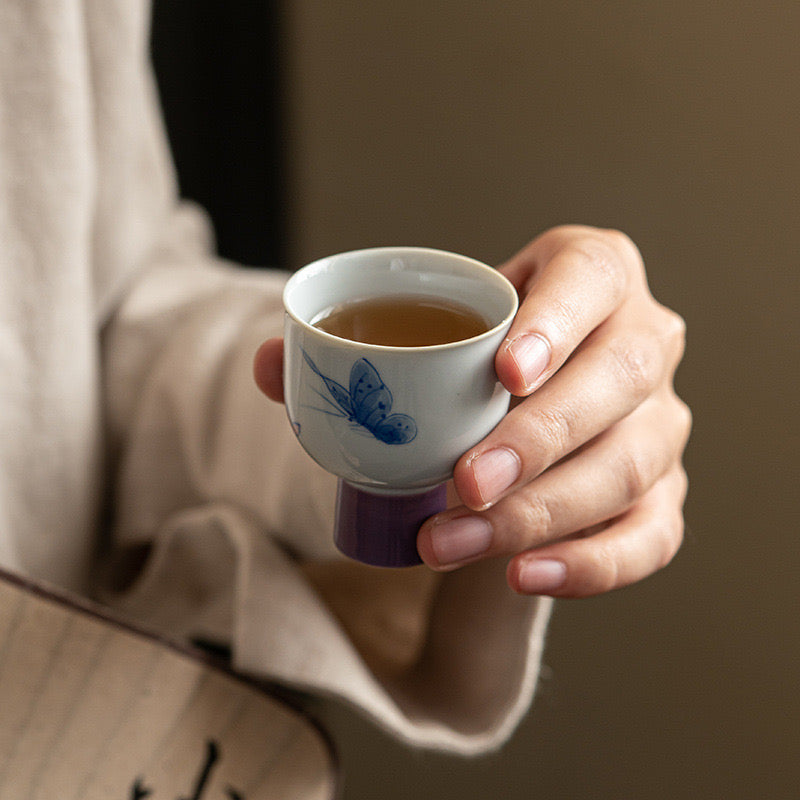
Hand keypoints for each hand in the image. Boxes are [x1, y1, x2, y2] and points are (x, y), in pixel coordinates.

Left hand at [254, 225, 689, 597]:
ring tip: (453, 541)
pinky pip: (651, 534)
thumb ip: (350, 347)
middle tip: (461, 483)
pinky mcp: (662, 490)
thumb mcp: (429, 334)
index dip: (558, 320)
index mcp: (594, 275)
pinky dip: (591, 564)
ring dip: (541, 512)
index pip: (594, 278)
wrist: (516, 414)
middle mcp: (644, 340)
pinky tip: (524, 575)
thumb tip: (272, 364)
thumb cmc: (473, 363)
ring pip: (629, 466)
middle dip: (537, 438)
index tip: (503, 371)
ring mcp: (661, 421)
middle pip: (618, 381)